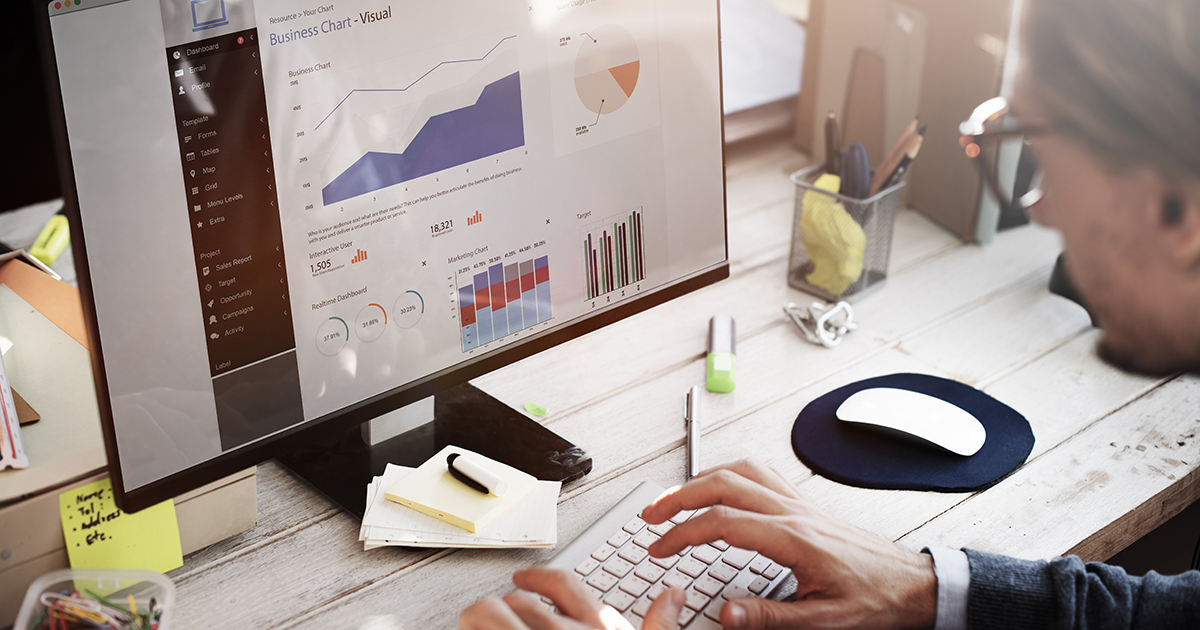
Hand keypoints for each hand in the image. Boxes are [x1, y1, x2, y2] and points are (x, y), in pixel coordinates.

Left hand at [459, 566, 685, 629]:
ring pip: (486, 613)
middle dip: (504, 606)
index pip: (562, 584)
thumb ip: (659, 627)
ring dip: (478, 620)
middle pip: (517, 598)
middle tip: (499, 618)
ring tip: (477, 627)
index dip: (537, 577)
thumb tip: (673, 596)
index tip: (522, 579)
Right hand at [640, 459, 936, 629]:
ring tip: (675, 497)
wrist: (913, 586)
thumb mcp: (824, 621)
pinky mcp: (806, 505)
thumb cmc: (876, 601)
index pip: (722, 522)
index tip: (659, 548)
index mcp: (793, 538)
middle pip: (723, 484)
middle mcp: (793, 512)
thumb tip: (725, 612)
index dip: (682, 533)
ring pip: (741, 471)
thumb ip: (770, 617)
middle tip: (651, 514)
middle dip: (679, 496)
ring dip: (701, 479)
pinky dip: (731, 473)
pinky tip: (721, 485)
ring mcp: (800, 504)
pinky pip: (762, 473)